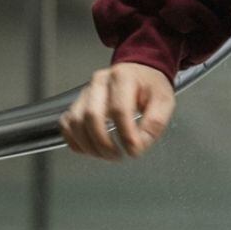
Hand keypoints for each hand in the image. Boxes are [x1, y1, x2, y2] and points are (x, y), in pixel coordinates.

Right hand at [59, 62, 175, 160]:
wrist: (140, 73)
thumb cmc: (151, 87)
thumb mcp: (164, 101)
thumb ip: (155, 123)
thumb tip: (139, 145)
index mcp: (124, 78)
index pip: (119, 109)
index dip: (126, 134)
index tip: (134, 150)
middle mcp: (100, 82)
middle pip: (92, 116)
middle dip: (103, 143)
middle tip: (117, 156)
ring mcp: (86, 92)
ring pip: (75, 121)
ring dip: (88, 145)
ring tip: (106, 155)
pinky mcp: (78, 102)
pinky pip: (66, 123)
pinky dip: (74, 140)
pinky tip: (89, 149)